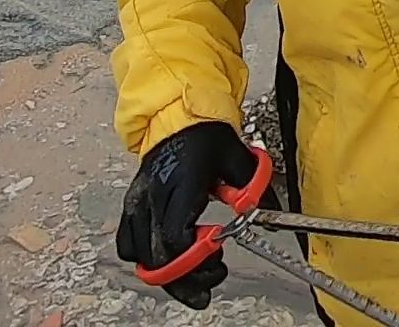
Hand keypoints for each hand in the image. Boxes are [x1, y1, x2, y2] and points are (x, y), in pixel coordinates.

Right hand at [115, 121, 275, 309]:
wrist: (177, 118)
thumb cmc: (206, 137)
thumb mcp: (239, 159)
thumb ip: (253, 188)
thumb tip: (271, 211)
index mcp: (182, 183)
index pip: (177, 236)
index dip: (197, 257)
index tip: (218, 254)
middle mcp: (154, 195)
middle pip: (158, 255)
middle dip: (186, 278)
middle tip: (211, 279)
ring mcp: (138, 201)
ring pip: (141, 256)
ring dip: (168, 274)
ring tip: (193, 271)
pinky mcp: (131, 206)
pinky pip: (127, 245)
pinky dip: (145, 259)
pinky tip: (168, 256)